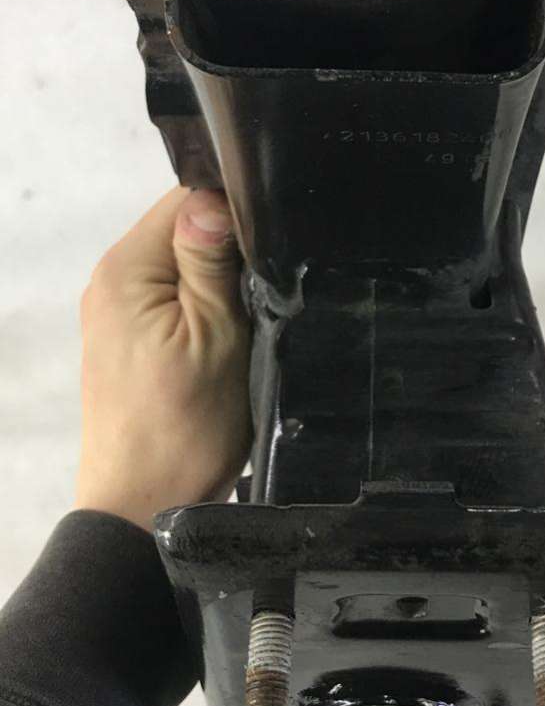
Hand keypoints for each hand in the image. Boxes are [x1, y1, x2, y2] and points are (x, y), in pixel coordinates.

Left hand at [75, 187, 252, 531]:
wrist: (145, 508)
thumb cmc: (185, 429)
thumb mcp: (217, 334)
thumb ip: (211, 260)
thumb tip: (213, 197)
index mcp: (125, 270)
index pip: (186, 197)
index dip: (236, 210)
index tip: (272, 245)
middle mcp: (111, 282)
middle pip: (184, 229)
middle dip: (230, 248)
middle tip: (268, 285)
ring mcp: (117, 313)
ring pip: (183, 265)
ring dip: (221, 282)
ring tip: (252, 313)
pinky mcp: (130, 340)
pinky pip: (174, 298)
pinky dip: (206, 308)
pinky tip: (230, 334)